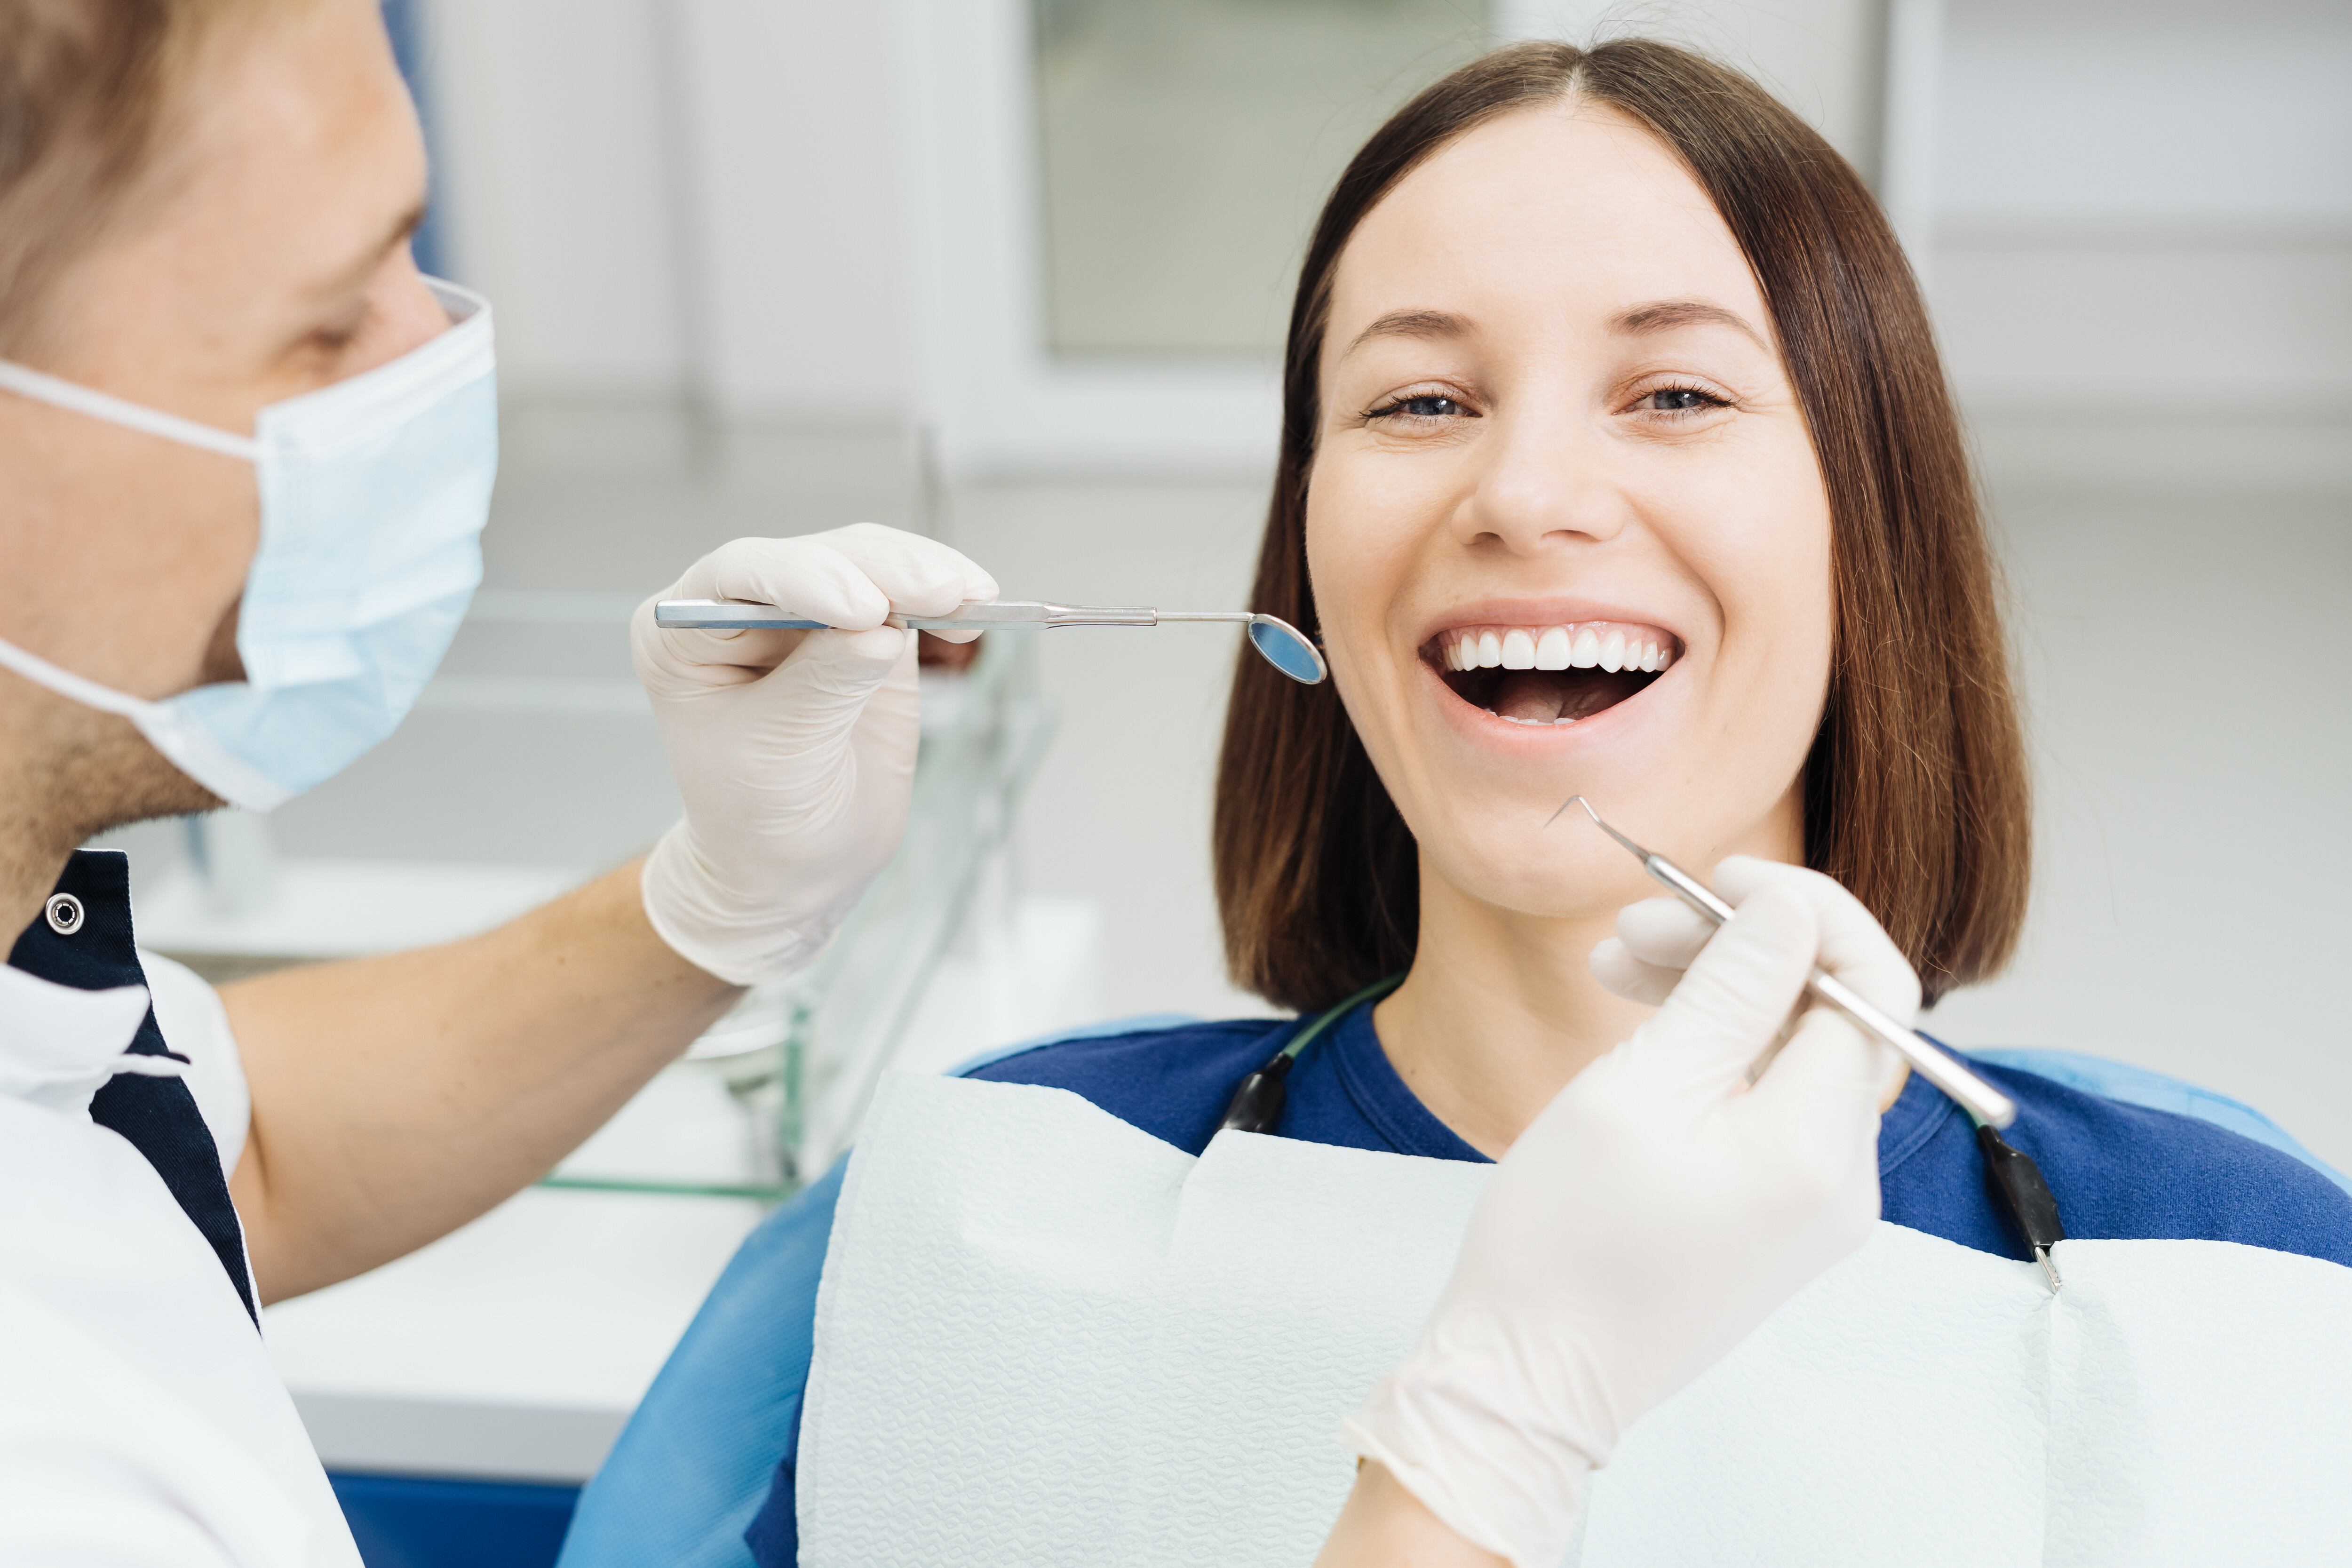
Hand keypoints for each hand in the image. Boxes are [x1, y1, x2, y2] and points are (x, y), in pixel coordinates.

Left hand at [632, 525, 996, 984]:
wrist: (796, 866)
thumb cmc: (757, 818)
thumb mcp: (780, 757)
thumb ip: (825, 686)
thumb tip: (884, 630)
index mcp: (685, 633)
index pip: (740, 577)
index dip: (805, 579)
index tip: (864, 609)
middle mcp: (741, 607)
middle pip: (816, 558)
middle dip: (883, 571)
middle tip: (942, 592)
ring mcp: (807, 612)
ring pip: (868, 564)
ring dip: (923, 576)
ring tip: (972, 598)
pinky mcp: (865, 628)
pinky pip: (906, 596)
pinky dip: (943, 601)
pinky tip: (971, 611)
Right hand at [1339, 859, 1912, 1567]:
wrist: (1529, 1378)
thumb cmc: (1566, 1244)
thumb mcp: (1640, 1088)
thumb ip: (1729, 990)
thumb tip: (1788, 909)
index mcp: (1820, 1149)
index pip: (1868, 987)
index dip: (1802, 912)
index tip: (1720, 878)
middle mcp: (1840, 1180)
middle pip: (1831, 1015)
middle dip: (1742, 947)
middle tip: (1636, 921)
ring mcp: (1809, 1203)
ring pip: (1791, 1053)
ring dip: (1716, 992)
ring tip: (1616, 965)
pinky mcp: (1770, 1214)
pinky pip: (1765, 1103)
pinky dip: (1712, 1050)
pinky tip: (1643, 1022)